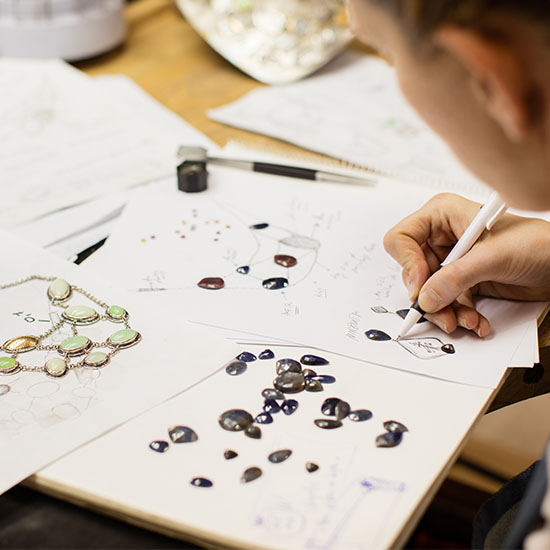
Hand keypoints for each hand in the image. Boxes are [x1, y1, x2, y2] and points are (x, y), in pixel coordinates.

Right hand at [383, 193, 549, 335]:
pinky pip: (447, 301)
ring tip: (466, 321)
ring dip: (446, 311)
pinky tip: (477, 321)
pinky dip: (460, 314)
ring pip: (429, 291)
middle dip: (429, 297)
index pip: (402, 238)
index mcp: (442, 215)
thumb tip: (425, 298)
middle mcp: (442, 236)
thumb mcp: (493, 257)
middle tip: (443, 315)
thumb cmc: (539, 243)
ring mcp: (452, 259)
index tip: (421, 288)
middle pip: (413, 272)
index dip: (408, 264)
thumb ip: (456, 277)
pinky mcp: (463, 279)